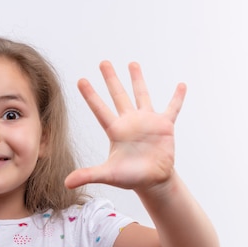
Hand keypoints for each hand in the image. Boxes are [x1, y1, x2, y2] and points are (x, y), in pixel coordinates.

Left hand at [64, 61, 186, 193]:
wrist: (152, 181)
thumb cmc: (130, 177)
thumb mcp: (108, 175)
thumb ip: (88, 175)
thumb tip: (66, 183)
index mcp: (116, 131)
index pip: (100, 109)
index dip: (91, 95)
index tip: (81, 80)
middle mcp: (130, 122)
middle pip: (119, 96)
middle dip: (111, 79)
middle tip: (103, 62)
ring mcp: (147, 122)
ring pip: (142, 95)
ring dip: (138, 80)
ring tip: (132, 63)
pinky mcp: (165, 126)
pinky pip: (172, 108)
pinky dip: (177, 97)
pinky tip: (181, 85)